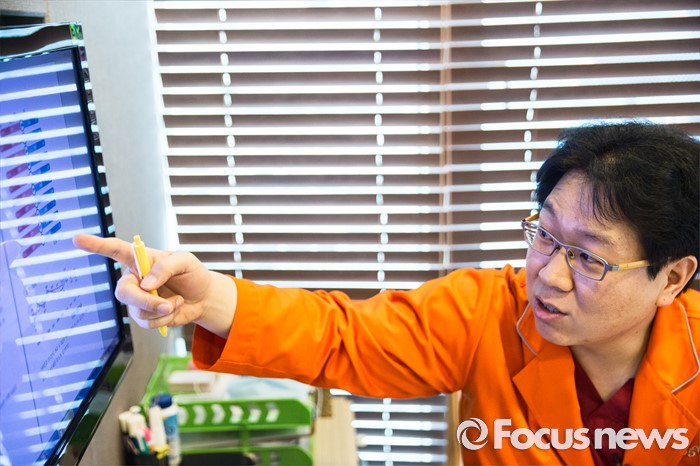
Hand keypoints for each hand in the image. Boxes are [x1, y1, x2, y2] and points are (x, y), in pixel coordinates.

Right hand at [72, 234, 235, 337]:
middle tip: (166, 304)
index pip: (114, 250)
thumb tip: (146, 284)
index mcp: (141, 260)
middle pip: (123, 292)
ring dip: (161, 310)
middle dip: (144, 301)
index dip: (95, 245)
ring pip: (137, 311)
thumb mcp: (186, 261)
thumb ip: (166, 267)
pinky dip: (165, 318)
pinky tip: (173, 308)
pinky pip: (147, 323)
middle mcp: (134, 279)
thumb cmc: (192, 274)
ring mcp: (137, 299)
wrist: (203, 297)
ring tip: (176, 301)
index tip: (77, 239)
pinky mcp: (144, 316)